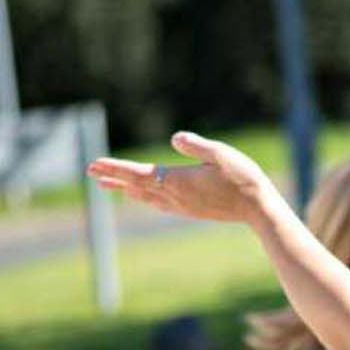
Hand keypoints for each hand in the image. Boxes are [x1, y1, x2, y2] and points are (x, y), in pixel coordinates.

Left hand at [88, 132, 285, 226]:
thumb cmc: (242, 177)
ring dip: (126, 188)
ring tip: (109, 185)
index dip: (115, 168)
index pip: (138, 173)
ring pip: (146, 196)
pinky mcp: (191, 210)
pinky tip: (142, 197)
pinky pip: (159, 203)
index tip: (94, 164)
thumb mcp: (221, 154)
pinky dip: (144, 197)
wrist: (258, 208)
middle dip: (113, 178)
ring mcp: (182, 205)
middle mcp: (175, 195)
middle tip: (90, 173)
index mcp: (178, 180)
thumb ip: (196, 146)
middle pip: (136, 186)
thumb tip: (174, 139)